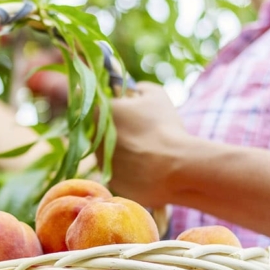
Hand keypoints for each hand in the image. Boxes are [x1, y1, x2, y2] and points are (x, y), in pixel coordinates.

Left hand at [106, 81, 190, 207]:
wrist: (174, 166)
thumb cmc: (164, 126)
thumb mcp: (156, 95)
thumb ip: (139, 88)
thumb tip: (135, 90)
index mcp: (99, 112)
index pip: (102, 106)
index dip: (119, 109)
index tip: (133, 114)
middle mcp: (94, 138)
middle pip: (104, 131)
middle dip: (121, 131)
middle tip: (144, 133)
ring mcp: (100, 162)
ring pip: (111, 153)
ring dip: (125, 151)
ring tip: (149, 152)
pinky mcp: (110, 182)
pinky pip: (119, 173)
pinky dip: (131, 171)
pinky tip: (148, 168)